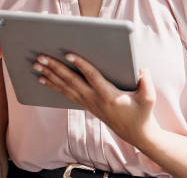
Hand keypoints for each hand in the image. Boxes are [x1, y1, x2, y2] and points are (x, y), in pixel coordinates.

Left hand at [33, 54, 158, 146]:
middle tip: (41, 57)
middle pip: (71, 81)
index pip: (92, 76)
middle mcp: (95, 99)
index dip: (81, 64)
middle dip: (55, 68)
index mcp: (109, 94)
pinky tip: (44, 79)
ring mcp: (88, 103)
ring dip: (50, 75)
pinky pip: (67, 94)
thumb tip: (140, 68)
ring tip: (37, 65)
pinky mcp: (86, 105)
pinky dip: (54, 86)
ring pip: (65, 88)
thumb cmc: (143, 112)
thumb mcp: (149, 97)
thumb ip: (146, 80)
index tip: (68, 54)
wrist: (135, 133)